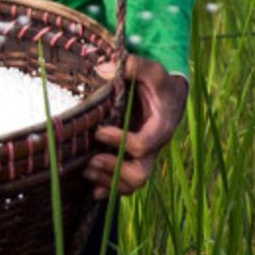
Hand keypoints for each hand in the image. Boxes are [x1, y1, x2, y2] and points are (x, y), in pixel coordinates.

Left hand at [87, 54, 187, 194]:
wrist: (168, 98)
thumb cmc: (157, 83)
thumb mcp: (150, 69)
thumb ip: (133, 65)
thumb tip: (103, 69)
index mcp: (160, 128)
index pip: (142, 145)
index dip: (120, 142)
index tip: (99, 130)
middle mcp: (154, 148)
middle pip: (140, 175)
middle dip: (114, 171)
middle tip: (91, 160)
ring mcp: (144, 159)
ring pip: (132, 185)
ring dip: (108, 182)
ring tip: (87, 170)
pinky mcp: (134, 162)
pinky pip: (124, 186)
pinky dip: (108, 190)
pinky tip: (91, 189)